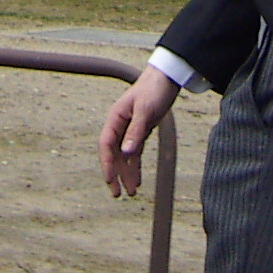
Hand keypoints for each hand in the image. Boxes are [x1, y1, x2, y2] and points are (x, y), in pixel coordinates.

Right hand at [99, 65, 179, 197]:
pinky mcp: (140, 131)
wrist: (166, 78)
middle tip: (117, 194)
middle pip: (113, 154)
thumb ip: (135, 132)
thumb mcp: (145, 110)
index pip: (106, 144)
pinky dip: (135, 166)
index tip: (109, 180)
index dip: (106, 163)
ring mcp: (130, 129)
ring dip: (127, 173)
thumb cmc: (153, 89)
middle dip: (114, 174)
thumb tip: (126, 153)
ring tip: (131, 192)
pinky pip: (135, 153)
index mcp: (115, 118)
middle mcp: (119, 125)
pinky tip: (137, 179)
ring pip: (124, 156)